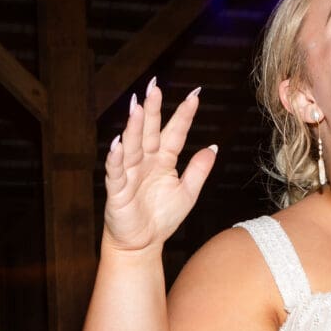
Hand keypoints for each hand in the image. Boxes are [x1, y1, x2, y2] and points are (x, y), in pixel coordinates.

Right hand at [103, 79, 216, 251]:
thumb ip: (199, 170)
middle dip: (152, 110)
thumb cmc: (162, 218)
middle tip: (155, 86)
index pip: (175, 133)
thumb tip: (214, 146)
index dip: (184, 115)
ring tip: (137, 107)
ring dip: (134, 127)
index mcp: (163, 160)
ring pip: (132, 146)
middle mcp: (145, 162)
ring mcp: (130, 174)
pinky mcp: (117, 190)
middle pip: (150, 132)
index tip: (196, 95)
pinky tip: (118, 143)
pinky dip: (116, 158)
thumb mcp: (188, 193)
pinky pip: (116, 171)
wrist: (142, 244)